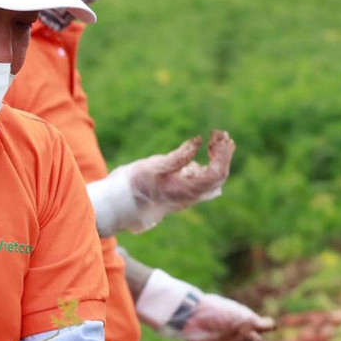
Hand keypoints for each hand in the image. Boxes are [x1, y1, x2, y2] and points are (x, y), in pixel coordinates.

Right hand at [90, 131, 235, 235]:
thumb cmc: (132, 186)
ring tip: (216, 141)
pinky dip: (208, 165)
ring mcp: (186, 197)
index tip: (217, 135)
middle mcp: (190, 197)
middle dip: (223, 154)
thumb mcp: (152, 166)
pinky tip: (203, 154)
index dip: (222, 155)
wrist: (117, 205)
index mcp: (186, 191)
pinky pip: (203, 182)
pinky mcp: (180, 194)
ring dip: (217, 160)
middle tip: (220, 134)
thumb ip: (178, 156)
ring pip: (213, 181)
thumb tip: (198, 141)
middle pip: (218, 177)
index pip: (216, 174)